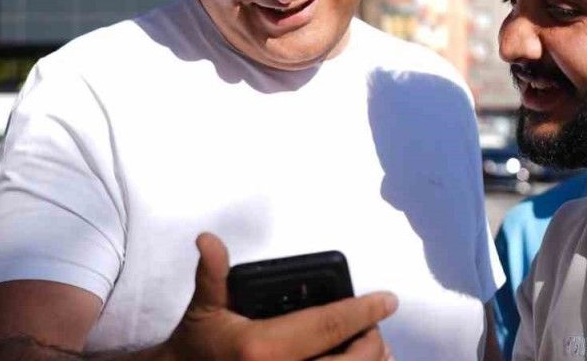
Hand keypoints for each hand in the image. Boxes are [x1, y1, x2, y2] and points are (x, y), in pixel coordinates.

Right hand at [159, 234, 397, 360]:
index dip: (364, 310)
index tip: (388, 300)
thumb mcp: (205, 307)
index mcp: (262, 347)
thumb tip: (208, 238)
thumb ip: (213, 273)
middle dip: (372, 340)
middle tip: (373, 324)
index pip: (328, 324)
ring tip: (376, 346)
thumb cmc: (198, 345)